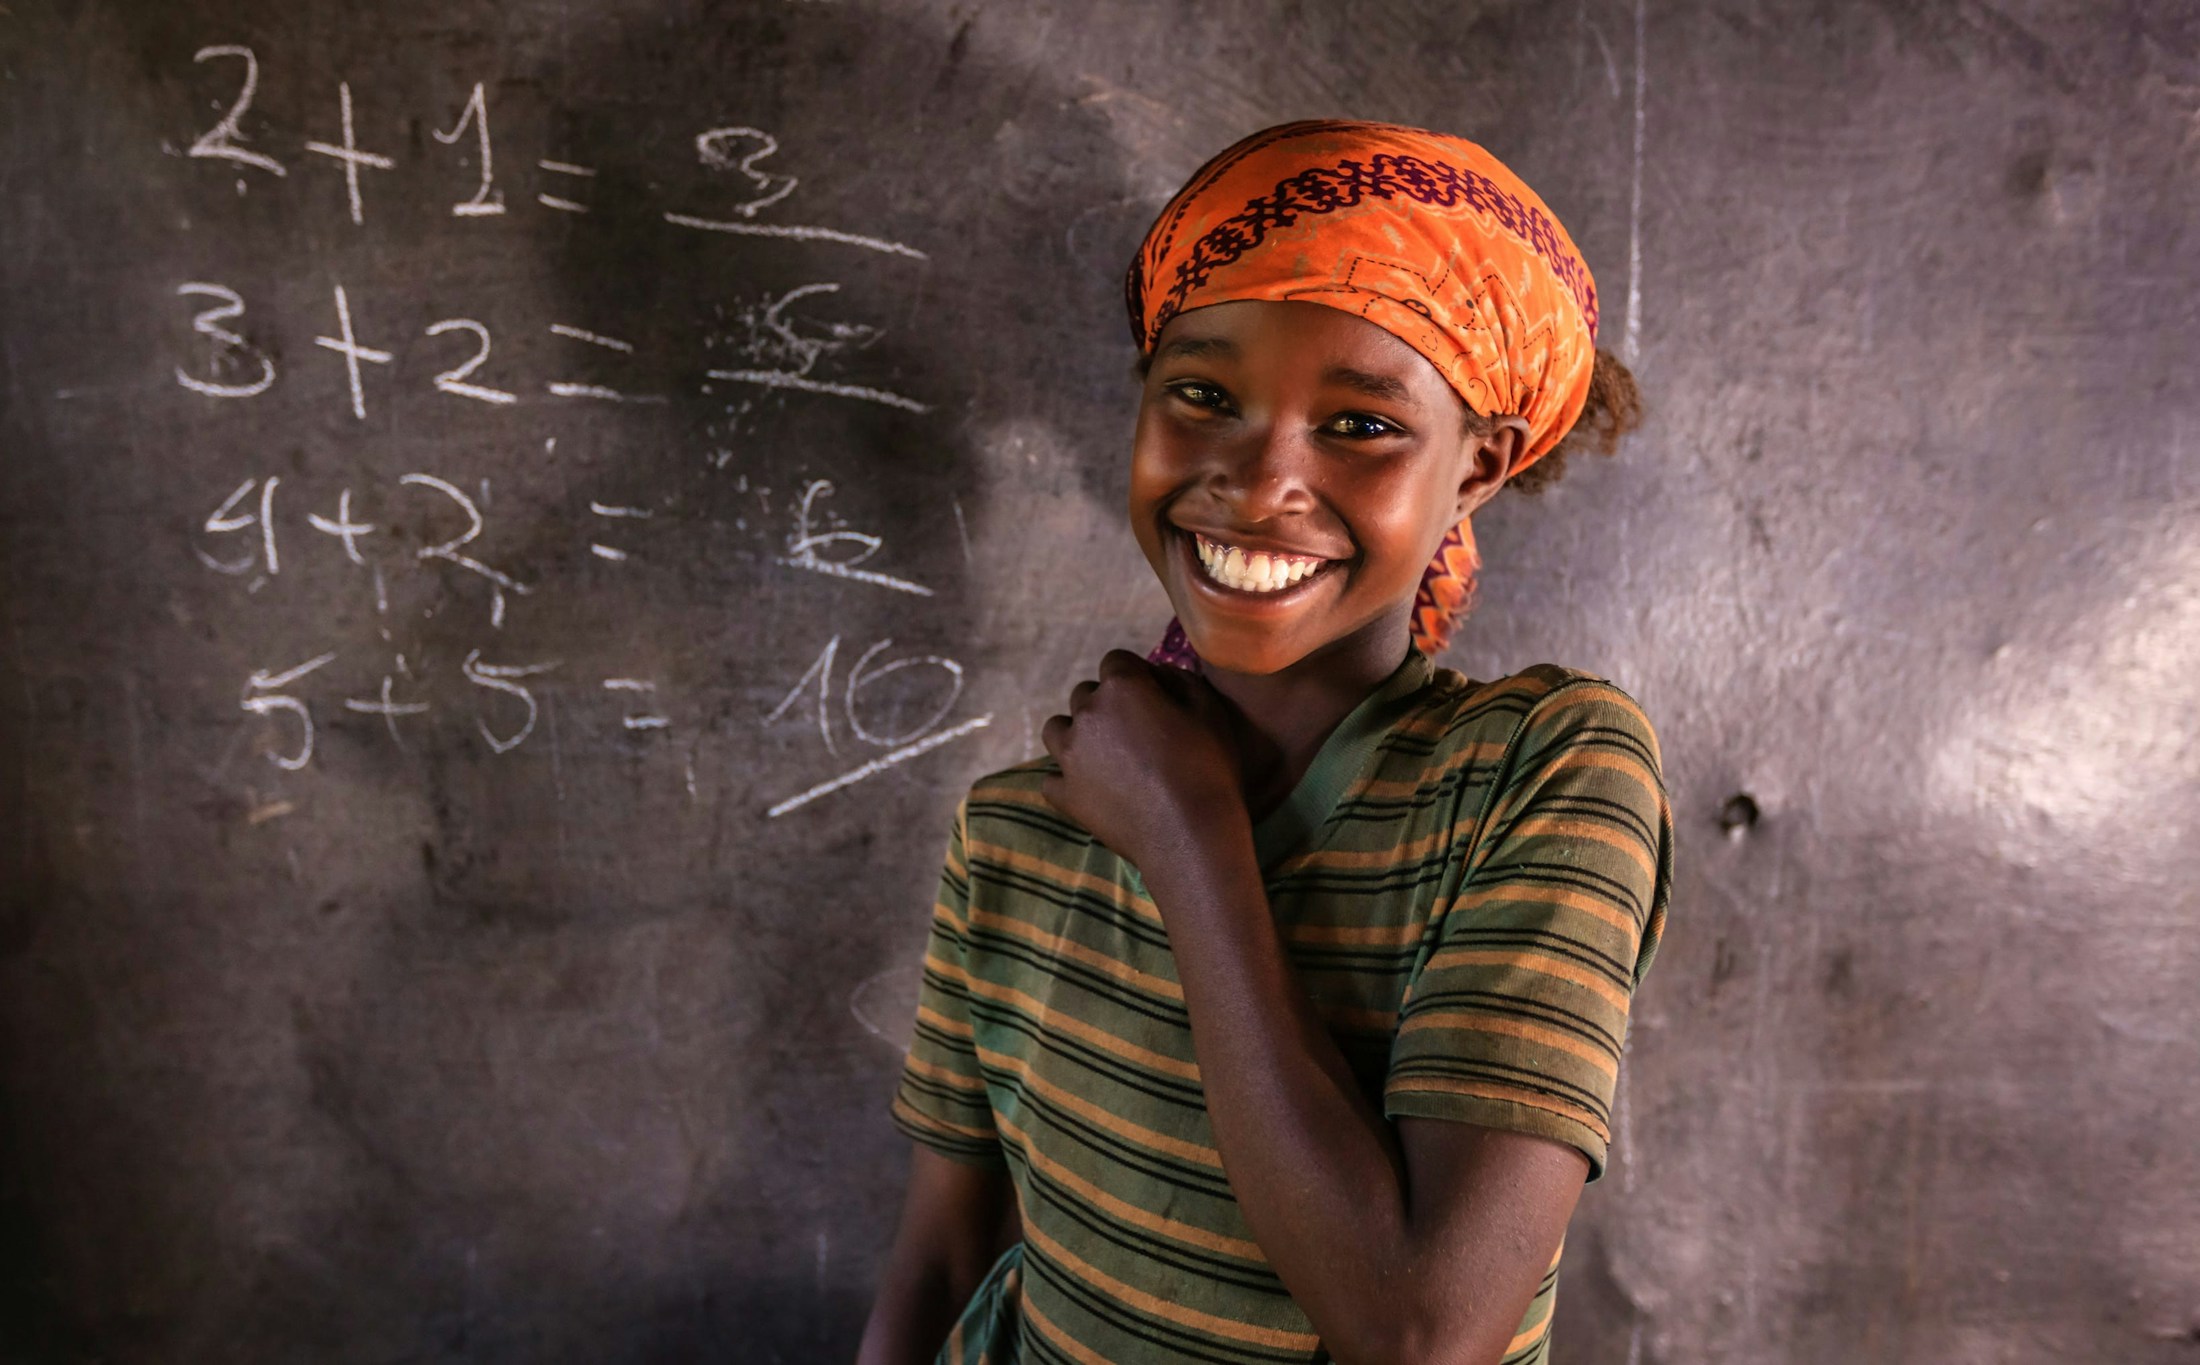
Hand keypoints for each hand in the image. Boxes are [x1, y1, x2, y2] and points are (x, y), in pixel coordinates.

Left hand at [1040, 650, 1247, 869]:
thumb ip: (1180, 679)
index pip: (1116, 661)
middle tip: (1135, 731)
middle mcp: (1086, 714)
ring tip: (1104, 755)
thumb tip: (1159, 673)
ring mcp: (1069, 756)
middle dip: (1106, 704)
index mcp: (1121, 687)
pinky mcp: (1064, 794)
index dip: (1136, 675)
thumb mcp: (1209, 711)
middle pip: (1085, 694)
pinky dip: (1069, 780)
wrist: (1190, 836)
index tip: (1152, 696)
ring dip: (1077, 734)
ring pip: (1057, 729)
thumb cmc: (1207, 769)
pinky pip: (1053, 778)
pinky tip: (1093, 789)